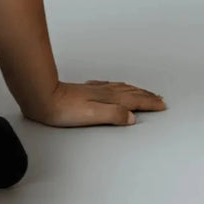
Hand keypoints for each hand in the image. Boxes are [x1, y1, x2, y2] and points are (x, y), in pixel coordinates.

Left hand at [22, 79, 166, 127]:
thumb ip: (112, 115)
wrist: (41, 96)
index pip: (134, 101)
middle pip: (130, 92)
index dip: (149, 103)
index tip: (162, 105)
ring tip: (143, 92)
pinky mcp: (84, 90)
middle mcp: (103, 92)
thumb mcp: (91, 115)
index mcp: (108, 99)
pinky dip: (118, 86)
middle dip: (146, 96)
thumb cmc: (62, 109)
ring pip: (120, 88)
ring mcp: (94, 90)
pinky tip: (113, 86)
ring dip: (134, 90)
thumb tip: (132, 117)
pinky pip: (108, 86)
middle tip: (159, 98)